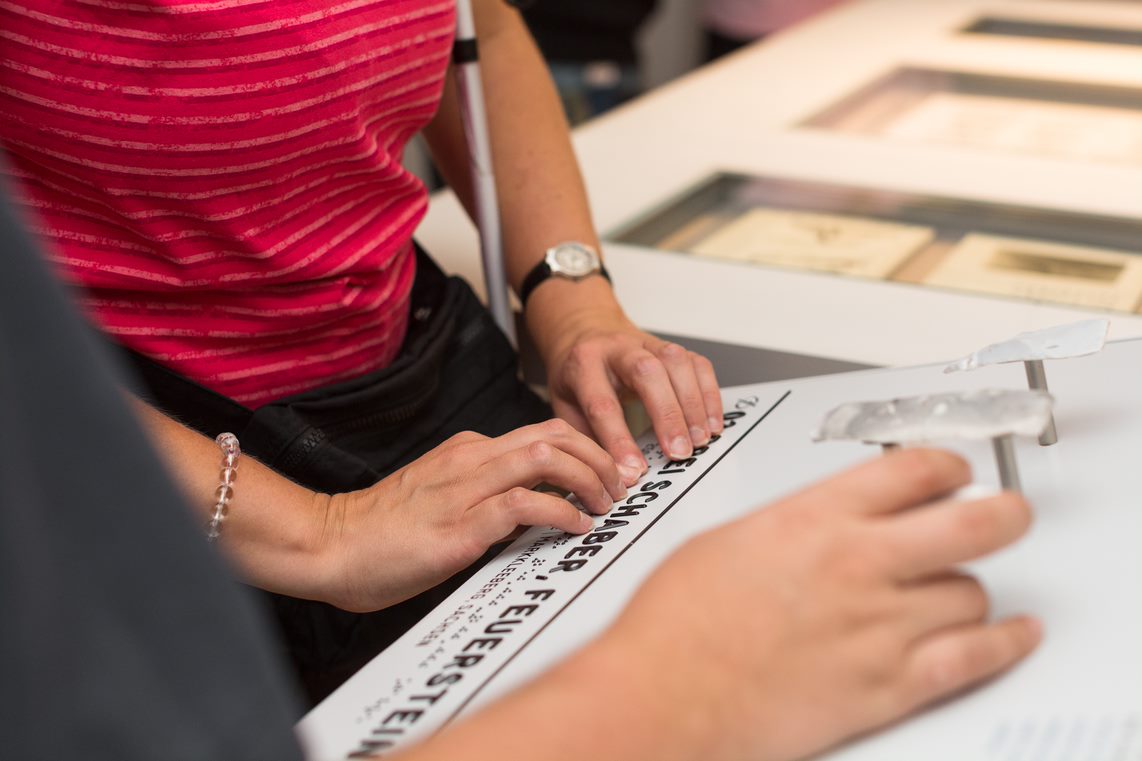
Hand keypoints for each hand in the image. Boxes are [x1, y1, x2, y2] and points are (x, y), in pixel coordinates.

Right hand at [313, 420, 625, 612]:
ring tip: (607, 504)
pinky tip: (577, 526)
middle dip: (599, 455)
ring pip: (546, 457)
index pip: (542, 433)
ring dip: (589, 477)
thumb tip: (531, 512)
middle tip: (619, 485)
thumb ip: (484, 497)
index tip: (608, 472)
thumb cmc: (380, 531)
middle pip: (554, 433)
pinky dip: (562, 510)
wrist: (330, 544)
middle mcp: (471, 459)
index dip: (585, 449)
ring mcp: (466, 488)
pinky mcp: (461, 525)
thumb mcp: (440, 499)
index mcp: (467, 451)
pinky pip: (525, 503)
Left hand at [527, 280, 722, 485]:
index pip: (602, 403)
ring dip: (692, 404)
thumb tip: (613, 476)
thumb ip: (587, 438)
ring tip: (701, 440)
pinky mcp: (670, 347)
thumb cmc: (577, 376)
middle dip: (666, 415)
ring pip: (675, 362)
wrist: (586, 333)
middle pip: (645, 373)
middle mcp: (616, 347)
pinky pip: (696, 363)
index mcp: (583, 364)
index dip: (619, 440)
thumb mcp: (565, 406)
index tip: (635, 471)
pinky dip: (709, 393)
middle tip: (679, 453)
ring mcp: (647, 343)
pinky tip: (711, 422)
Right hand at [593, 449, 1040, 760]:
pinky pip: (972, 658)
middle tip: (1008, 512)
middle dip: (1003, 513)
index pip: (914, 471)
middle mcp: (858, 562)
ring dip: (970, 588)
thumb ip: (792, 526)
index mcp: (814, 517)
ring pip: (971, 592)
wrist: (662, 695)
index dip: (948, 466)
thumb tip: (819, 526)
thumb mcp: (728, 539)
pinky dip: (1005, 644)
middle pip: (973, 524)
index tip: (955, 472)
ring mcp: (878, 625)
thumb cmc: (676, 624)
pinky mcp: (886, 686)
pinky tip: (1014, 635)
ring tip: (962, 588)